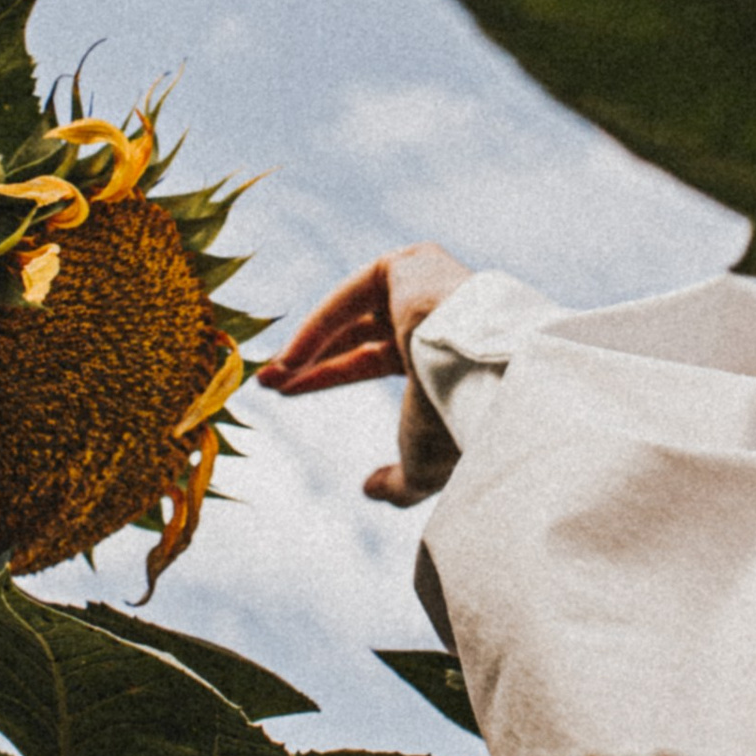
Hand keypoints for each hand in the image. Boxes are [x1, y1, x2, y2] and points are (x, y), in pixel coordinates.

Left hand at [257, 244, 473, 504]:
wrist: (488, 384)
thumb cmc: (458, 426)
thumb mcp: (422, 466)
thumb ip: (399, 483)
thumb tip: (370, 490)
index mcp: (443, 353)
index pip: (374, 358)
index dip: (326, 376)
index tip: (284, 391)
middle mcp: (438, 313)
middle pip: (356, 333)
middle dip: (309, 360)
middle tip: (267, 381)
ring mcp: (427, 283)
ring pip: (351, 311)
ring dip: (307, 345)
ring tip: (269, 377)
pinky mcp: (412, 264)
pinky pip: (351, 294)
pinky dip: (318, 326)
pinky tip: (290, 361)